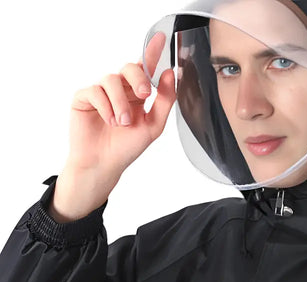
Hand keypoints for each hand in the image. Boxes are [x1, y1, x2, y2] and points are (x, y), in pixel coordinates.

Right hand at [50, 32, 175, 221]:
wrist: (104, 164)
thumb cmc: (127, 148)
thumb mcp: (153, 126)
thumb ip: (164, 101)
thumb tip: (170, 74)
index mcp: (137, 95)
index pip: (145, 70)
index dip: (152, 53)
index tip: (161, 39)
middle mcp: (120, 91)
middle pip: (129, 68)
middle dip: (138, 79)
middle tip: (144, 95)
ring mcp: (101, 93)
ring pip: (111, 80)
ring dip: (120, 102)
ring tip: (122, 123)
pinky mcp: (84, 98)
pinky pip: (94, 91)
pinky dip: (105, 106)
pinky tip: (109, 121)